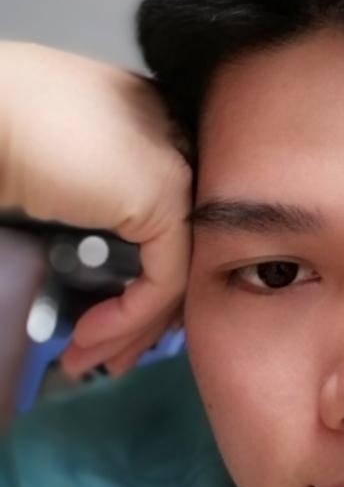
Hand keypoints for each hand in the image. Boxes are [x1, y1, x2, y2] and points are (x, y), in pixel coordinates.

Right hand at [0, 43, 191, 375]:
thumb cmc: (10, 132)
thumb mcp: (70, 177)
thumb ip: (105, 206)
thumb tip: (117, 271)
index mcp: (159, 127)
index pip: (175, 223)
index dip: (150, 280)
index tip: (116, 322)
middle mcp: (179, 141)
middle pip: (183, 248)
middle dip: (147, 314)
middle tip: (110, 354)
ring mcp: (178, 163)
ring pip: (178, 268)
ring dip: (132, 327)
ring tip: (89, 358)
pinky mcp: (166, 191)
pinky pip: (165, 277)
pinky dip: (131, 317)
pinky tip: (92, 335)